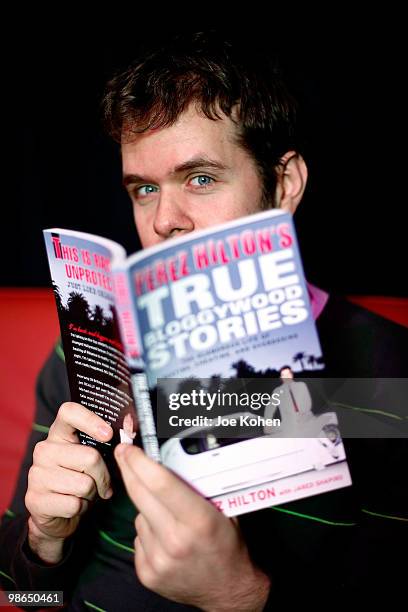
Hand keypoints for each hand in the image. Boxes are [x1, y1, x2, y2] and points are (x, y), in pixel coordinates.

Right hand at [25, 402, 112, 562]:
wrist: (55, 513)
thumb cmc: (80, 478)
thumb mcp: (91, 458)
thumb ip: (106, 444)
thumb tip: (129, 434)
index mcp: (59, 433)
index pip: (69, 412)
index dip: (90, 420)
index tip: (108, 434)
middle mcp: (44, 450)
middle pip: (90, 457)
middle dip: (103, 475)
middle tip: (101, 483)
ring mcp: (36, 474)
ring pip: (84, 484)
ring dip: (92, 494)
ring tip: (84, 494)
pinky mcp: (35, 500)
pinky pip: (74, 504)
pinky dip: (81, 508)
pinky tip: (73, 505)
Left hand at [115, 444, 269, 610]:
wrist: (228, 591)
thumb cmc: (228, 545)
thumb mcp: (223, 510)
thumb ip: (198, 487)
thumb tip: (170, 458)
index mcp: (198, 520)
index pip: (160, 482)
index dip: (140, 461)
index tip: (129, 448)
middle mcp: (175, 540)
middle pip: (140, 494)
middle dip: (128, 469)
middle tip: (124, 453)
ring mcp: (158, 559)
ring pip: (139, 515)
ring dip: (147, 507)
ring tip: (169, 515)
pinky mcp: (147, 573)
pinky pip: (138, 537)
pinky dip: (148, 530)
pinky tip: (165, 536)